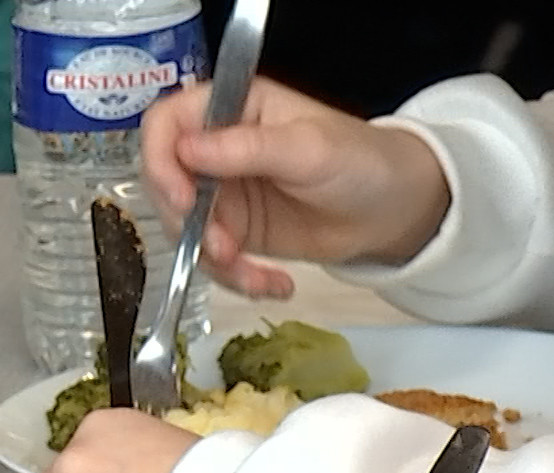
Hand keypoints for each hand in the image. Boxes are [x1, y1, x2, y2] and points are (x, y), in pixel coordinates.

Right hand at [139, 77, 450, 297]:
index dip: (161, 162)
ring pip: (184, 230)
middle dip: (189, 224)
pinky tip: (274, 284)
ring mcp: (223, 192)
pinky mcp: (235, 231)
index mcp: (231, 108)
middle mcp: (217, 147)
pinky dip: (236, 279)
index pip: (166, 124)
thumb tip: (185, 150)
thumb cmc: (360, 161)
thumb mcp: (308, 150)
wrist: (393, 210)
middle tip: (225, 248)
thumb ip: (247, 149)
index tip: (184, 201)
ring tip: (257, 274)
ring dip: (214, 260)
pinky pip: (212, 259)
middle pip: (165, 184)